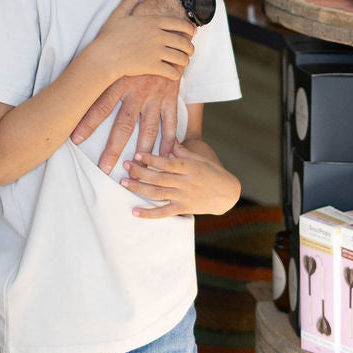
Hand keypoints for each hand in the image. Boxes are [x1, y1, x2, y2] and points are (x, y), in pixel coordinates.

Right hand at [88, 0, 193, 81]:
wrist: (104, 56)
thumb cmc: (109, 36)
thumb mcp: (118, 15)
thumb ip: (129, 2)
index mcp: (152, 22)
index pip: (179, 24)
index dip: (189, 28)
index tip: (192, 32)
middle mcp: (158, 36)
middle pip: (184, 42)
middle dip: (190, 47)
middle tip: (189, 51)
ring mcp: (157, 51)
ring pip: (181, 57)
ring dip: (185, 61)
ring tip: (183, 62)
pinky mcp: (154, 66)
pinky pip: (173, 72)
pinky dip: (176, 74)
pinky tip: (174, 74)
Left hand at [121, 141, 240, 218]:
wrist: (228, 194)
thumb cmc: (213, 172)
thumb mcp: (200, 158)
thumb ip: (182, 151)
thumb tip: (169, 139)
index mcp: (189, 168)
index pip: (167, 163)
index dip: (151, 159)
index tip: (136, 154)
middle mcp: (185, 182)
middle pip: (158, 178)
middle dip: (140, 171)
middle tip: (125, 166)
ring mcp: (184, 197)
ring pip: (157, 193)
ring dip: (139, 188)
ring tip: (124, 182)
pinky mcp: (183, 208)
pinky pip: (164, 212)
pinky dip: (149, 214)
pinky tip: (135, 211)